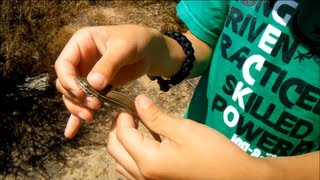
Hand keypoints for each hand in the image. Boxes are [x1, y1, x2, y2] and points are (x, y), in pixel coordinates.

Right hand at [54, 25, 175, 137]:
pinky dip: (77, 116)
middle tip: (94, 106)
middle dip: (75, 97)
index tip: (82, 93)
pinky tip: (71, 132)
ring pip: (72, 95)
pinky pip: (83, 102)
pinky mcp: (95, 87)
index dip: (68, 81)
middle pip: (65, 83)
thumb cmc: (136, 41)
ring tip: (90, 116)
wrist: (149, 50)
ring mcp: (86, 74)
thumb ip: (108, 64)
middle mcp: (79, 59)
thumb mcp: (123, 48)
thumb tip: (93, 84)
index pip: (63, 65)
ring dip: (77, 107)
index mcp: (80, 43)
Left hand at [108, 94, 257, 179]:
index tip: (130, 104)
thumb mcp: (185, 130)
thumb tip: (138, 101)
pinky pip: (131, 173)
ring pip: (120, 164)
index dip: (123, 117)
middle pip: (115, 151)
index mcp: (148, 161)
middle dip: (117, 130)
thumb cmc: (213, 152)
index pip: (122, 135)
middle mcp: (142, 176)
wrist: (235, 178)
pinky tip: (145, 146)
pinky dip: (130, 157)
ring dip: (122, 144)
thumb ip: (156, 117)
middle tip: (128, 115)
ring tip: (135, 128)